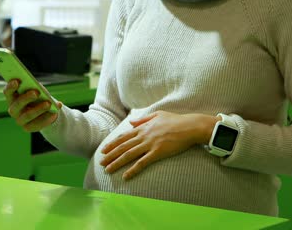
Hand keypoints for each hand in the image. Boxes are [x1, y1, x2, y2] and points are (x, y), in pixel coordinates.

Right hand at [3, 79, 62, 131]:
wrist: (44, 110)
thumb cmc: (39, 96)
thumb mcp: (37, 89)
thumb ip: (36, 88)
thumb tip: (40, 89)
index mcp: (12, 97)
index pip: (7, 92)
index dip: (10, 87)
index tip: (17, 81)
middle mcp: (13, 110)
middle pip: (17, 104)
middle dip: (26, 98)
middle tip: (36, 92)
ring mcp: (19, 120)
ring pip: (27, 115)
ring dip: (38, 109)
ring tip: (48, 103)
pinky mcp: (28, 128)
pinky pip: (37, 124)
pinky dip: (47, 118)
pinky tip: (54, 113)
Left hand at [99, 111, 218, 179]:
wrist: (190, 126)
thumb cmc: (175, 120)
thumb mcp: (157, 115)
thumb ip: (143, 119)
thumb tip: (131, 122)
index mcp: (142, 127)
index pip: (123, 137)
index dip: (112, 144)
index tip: (104, 149)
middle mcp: (143, 136)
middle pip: (122, 147)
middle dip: (110, 155)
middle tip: (101, 162)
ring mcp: (149, 144)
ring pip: (129, 155)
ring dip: (117, 163)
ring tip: (108, 170)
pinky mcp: (157, 152)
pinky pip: (142, 163)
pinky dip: (133, 170)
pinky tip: (126, 176)